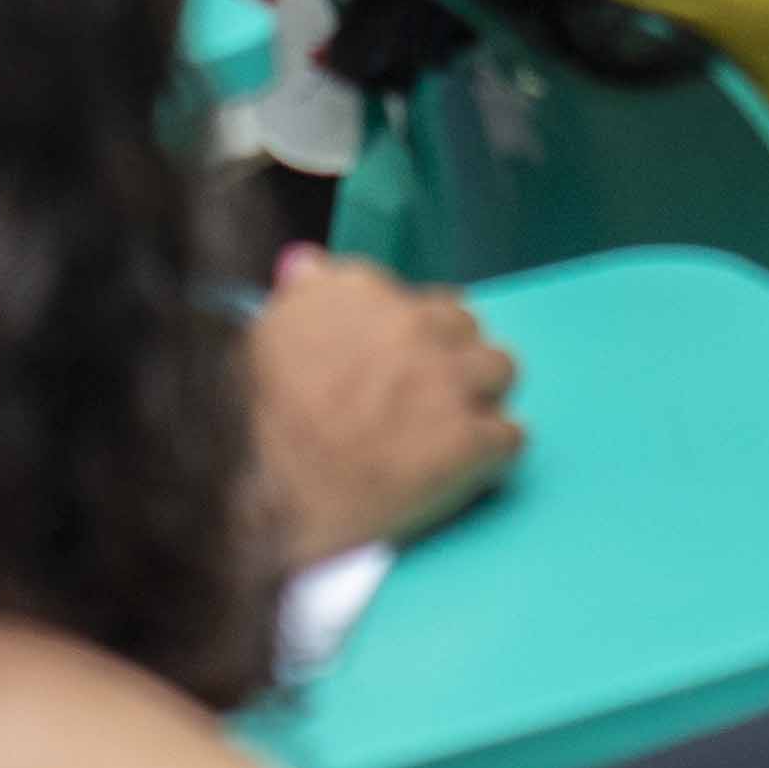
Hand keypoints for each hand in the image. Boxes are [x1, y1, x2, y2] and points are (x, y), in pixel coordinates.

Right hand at [246, 247, 520, 565]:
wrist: (273, 504)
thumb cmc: (259, 427)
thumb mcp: (262, 341)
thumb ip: (299, 297)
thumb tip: (307, 263)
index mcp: (359, 295)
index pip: (416, 297)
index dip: (410, 334)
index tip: (398, 362)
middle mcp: (411, 324)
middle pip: (464, 327)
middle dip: (449, 359)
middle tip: (425, 399)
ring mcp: (447, 381)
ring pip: (498, 369)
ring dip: (478, 397)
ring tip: (448, 431)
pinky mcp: (471, 439)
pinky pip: (509, 436)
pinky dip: (491, 454)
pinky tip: (465, 470)